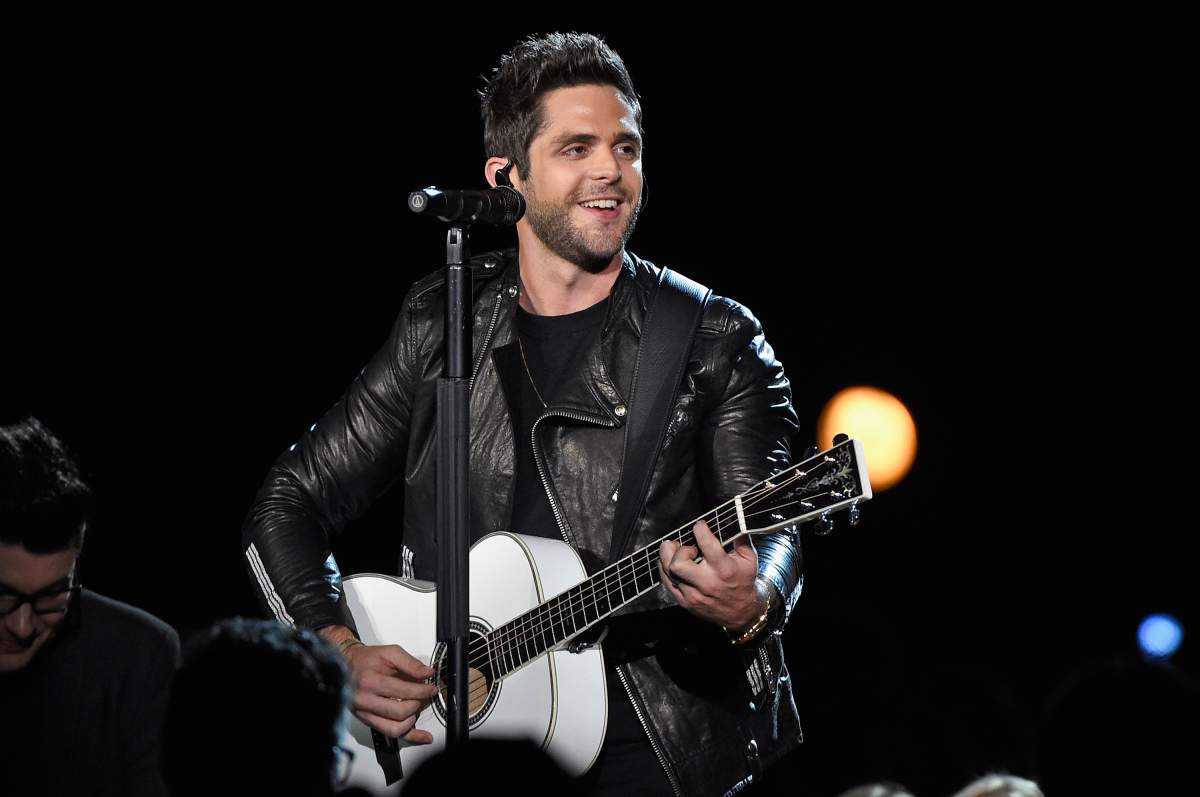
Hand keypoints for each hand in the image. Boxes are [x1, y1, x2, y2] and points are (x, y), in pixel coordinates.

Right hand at [320, 626, 436, 742]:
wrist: (346, 666)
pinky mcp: (368, 721)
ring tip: (417, 709)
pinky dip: (409, 736)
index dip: (423, 691)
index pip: (403, 691)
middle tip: (425, 696)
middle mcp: (366, 700)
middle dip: (418, 704)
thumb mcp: (390, 653)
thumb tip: (428, 673)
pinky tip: (422, 736)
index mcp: (371, 681)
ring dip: (412, 720)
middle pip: (400, 711)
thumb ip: (410, 663)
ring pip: (395, 728)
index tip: (431, 689)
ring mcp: (365, 713)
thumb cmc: (366, 660)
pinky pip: (390, 733)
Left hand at [658, 519, 762, 631]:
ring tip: (674, 551)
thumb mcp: (749, 560)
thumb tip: (733, 521)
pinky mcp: (685, 603)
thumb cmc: (743, 582)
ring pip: (669, 572)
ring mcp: (694, 594)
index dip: (700, 529)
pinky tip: (670, 564)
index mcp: (724, 569)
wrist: (741, 613)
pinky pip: (666, 583)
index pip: (706, 544)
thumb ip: (740, 539)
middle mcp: (707, 582)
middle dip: (679, 549)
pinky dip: (665, 570)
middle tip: (686, 547)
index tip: (700, 526)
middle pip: (679, 562)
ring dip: (668, 557)